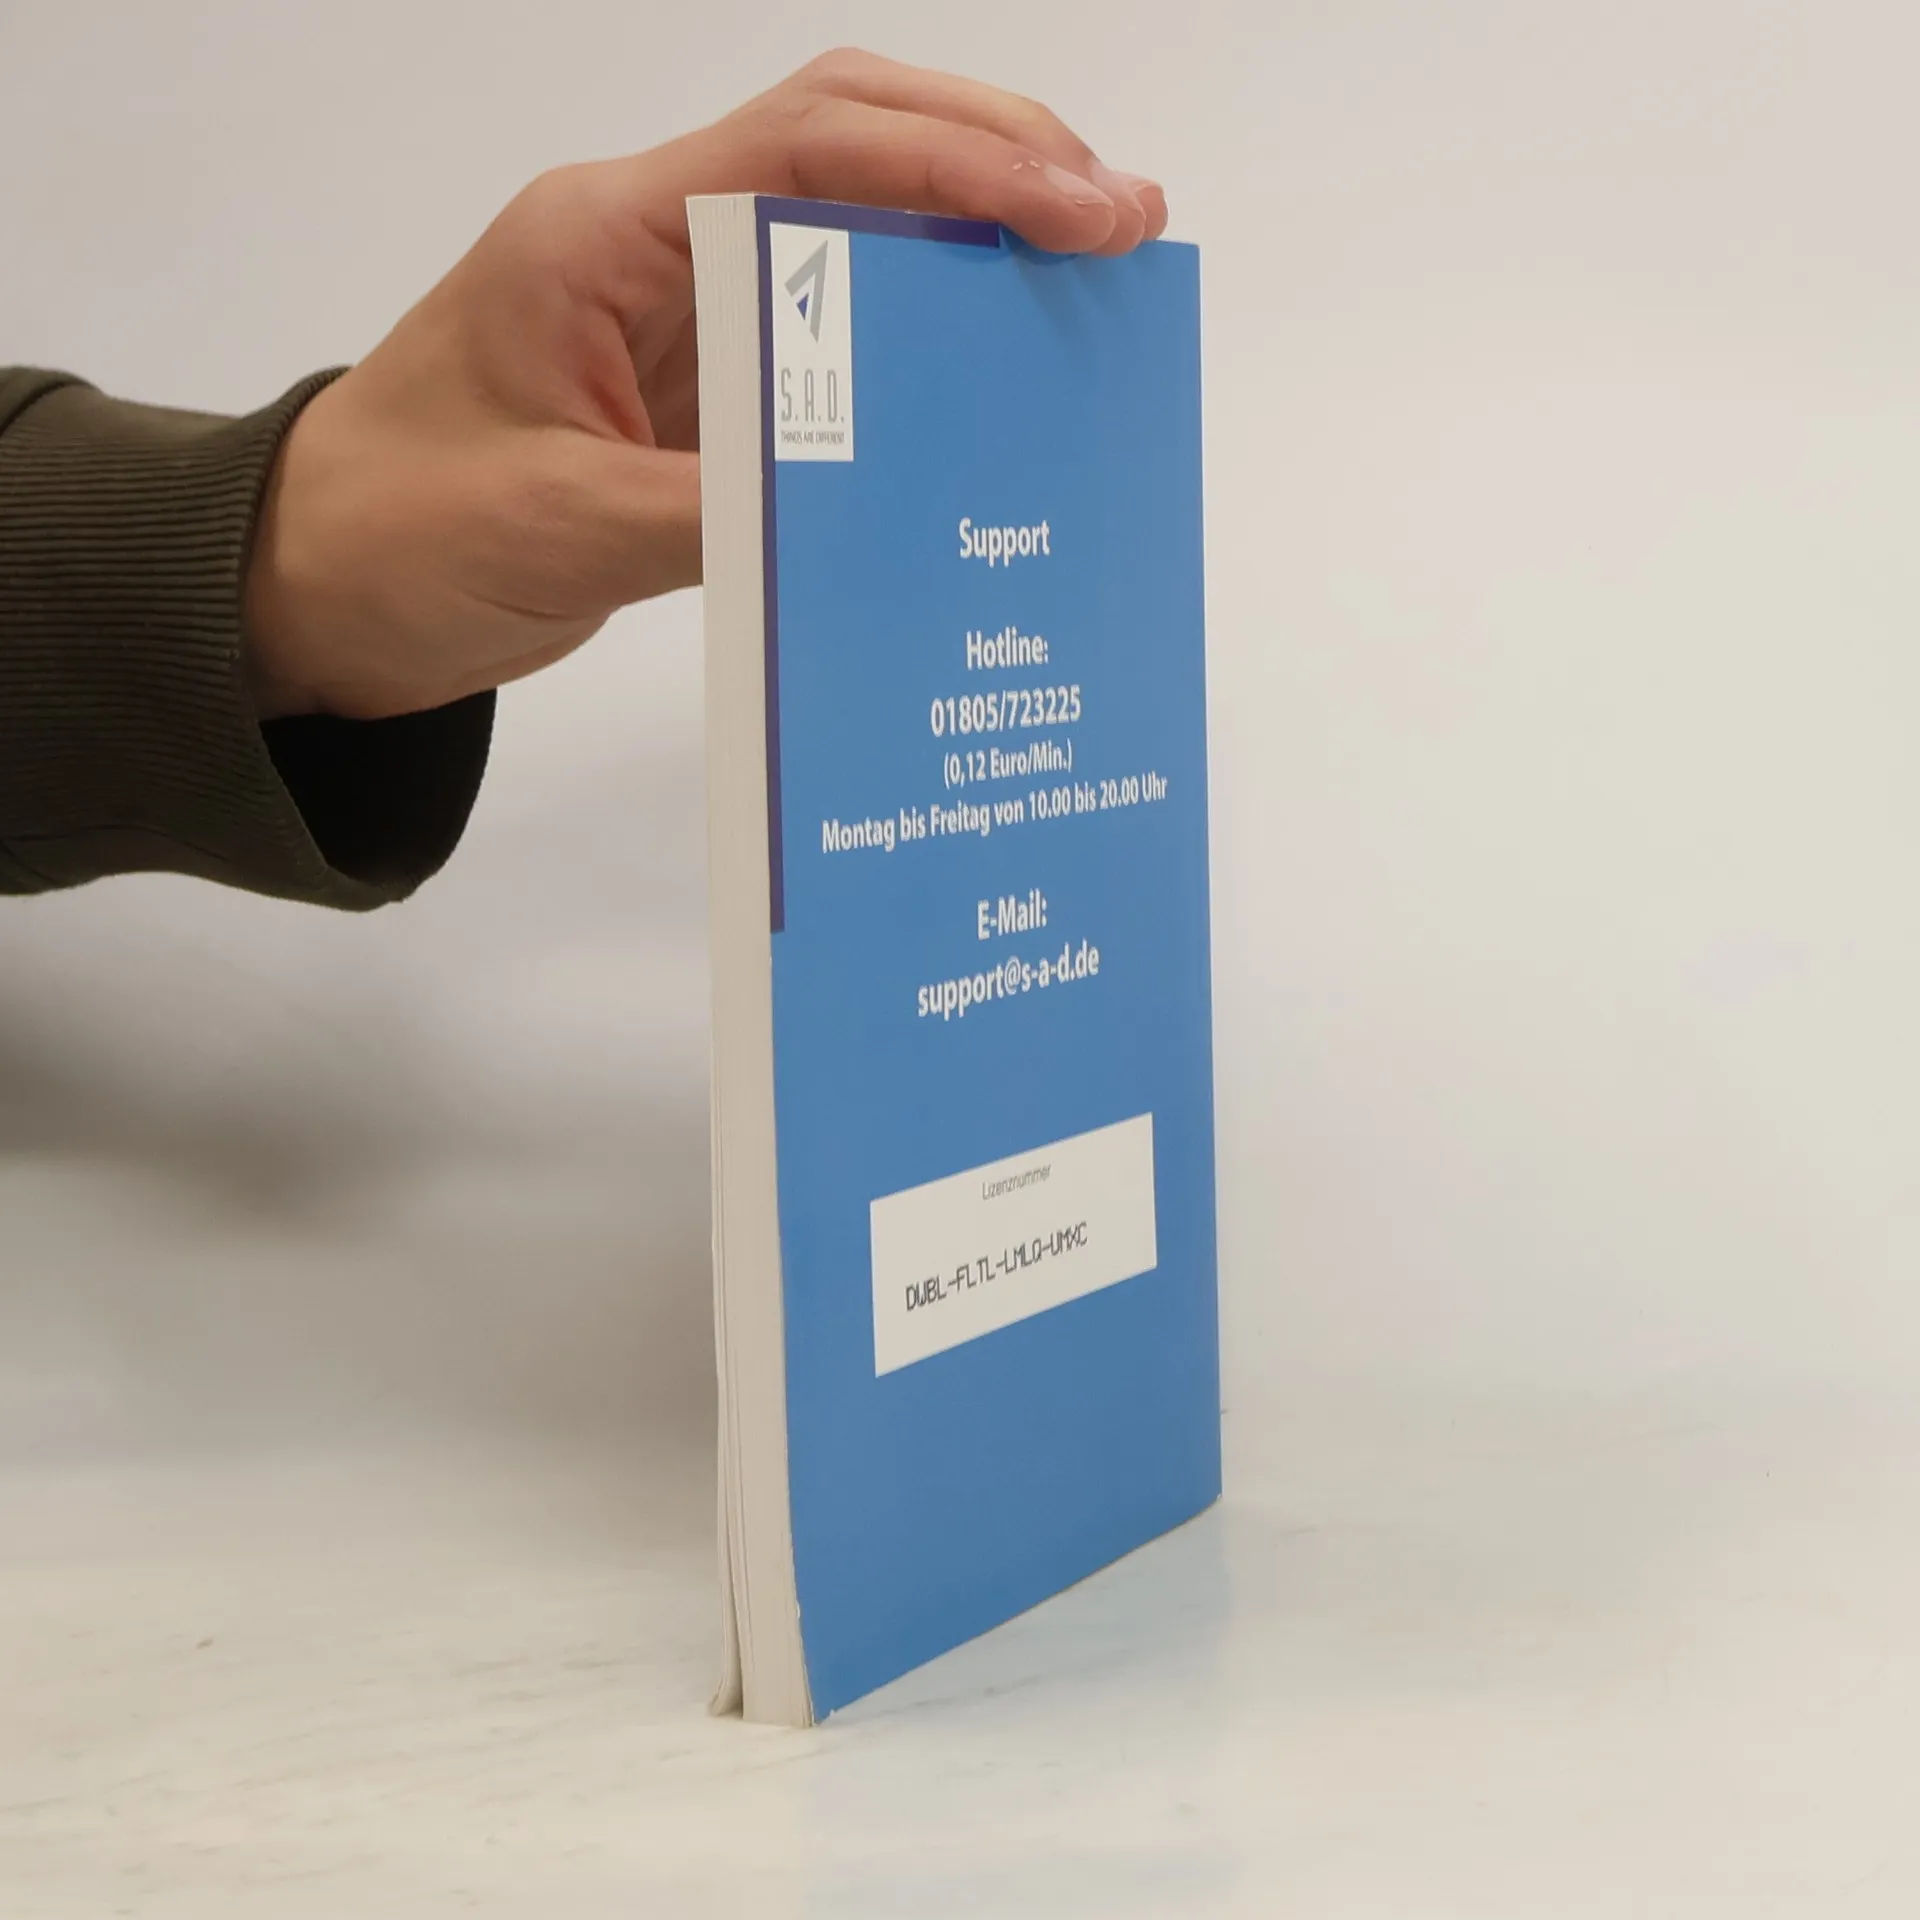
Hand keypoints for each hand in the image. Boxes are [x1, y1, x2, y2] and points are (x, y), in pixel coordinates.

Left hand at [243, 50, 1167, 720]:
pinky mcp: (694, 397)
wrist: (313, 589)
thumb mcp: (562, 528)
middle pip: (851, 147)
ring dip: (972, 247)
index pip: (813, 146)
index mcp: (606, 236)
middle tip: (1125, 223)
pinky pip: (829, 349)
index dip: (964, 161)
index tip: (1081, 207)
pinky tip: (990, 383)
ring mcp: (678, 318)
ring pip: (851, 236)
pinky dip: (917, 350)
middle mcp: (653, 249)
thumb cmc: (397, 535)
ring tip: (1089, 286)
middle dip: (998, 163)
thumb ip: (720, 511)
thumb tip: (876, 506)